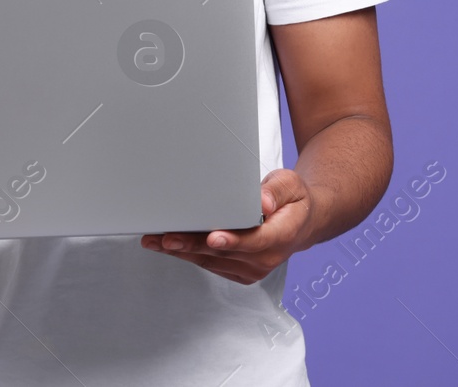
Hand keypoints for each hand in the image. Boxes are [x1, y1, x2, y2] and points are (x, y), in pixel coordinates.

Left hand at [140, 169, 314, 284]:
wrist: (300, 223)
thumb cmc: (292, 201)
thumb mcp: (291, 184)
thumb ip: (276, 191)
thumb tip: (263, 202)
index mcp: (282, 235)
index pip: (255, 241)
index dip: (232, 240)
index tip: (213, 237)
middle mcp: (266, 258)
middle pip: (225, 253)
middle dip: (193, 245)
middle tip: (167, 238)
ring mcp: (253, 269)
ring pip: (212, 261)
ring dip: (183, 251)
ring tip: (157, 241)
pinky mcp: (240, 272)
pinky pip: (211, 265)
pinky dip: (190, 255)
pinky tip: (171, 246)